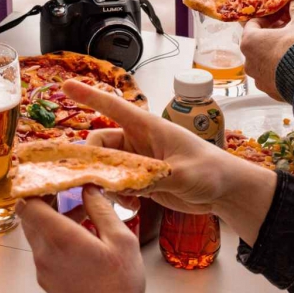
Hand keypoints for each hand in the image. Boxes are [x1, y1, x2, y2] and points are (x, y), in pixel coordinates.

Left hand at [18, 188, 148, 292]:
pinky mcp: (47, 283)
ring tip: (84, 215)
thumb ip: (102, 211)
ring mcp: (43, 270)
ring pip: (38, 235)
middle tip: (67, 191)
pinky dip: (56, 240)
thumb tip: (90, 189)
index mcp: (59, 238)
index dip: (35, 187)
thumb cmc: (118, 288)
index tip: (51, 178)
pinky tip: (83, 241)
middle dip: (46, 201)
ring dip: (54, 221)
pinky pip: (45, 252)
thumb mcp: (122, 241)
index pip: (29, 204)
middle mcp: (44, 253)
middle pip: (31, 218)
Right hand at [65, 80, 227, 215]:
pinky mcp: (142, 179)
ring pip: (107, 166)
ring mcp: (140, 161)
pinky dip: (118, 194)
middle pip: (101, 142)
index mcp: (149, 127)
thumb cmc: (213, 171)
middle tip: (96, 180)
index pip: (113, 107)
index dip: (89, 96)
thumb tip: (126, 182)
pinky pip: (117, 183)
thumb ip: (155, 177)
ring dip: (106, 181)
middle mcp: (139, 141)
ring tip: (122, 198)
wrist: (226, 191)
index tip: (67, 86)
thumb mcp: (184, 174)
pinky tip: (132, 206)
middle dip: (94, 160)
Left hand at [240, 0, 293, 100]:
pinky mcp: (268, 90)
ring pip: (264, 60)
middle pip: (257, 42)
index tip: (279, 17)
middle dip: (272, 35)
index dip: (268, 18)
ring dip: (275, 53)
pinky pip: (272, 75)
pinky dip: (280, 69)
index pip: (253, 23)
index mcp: (250, 41)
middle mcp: (249, 61)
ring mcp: (257, 78)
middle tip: (288, 31)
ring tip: (293, 49)